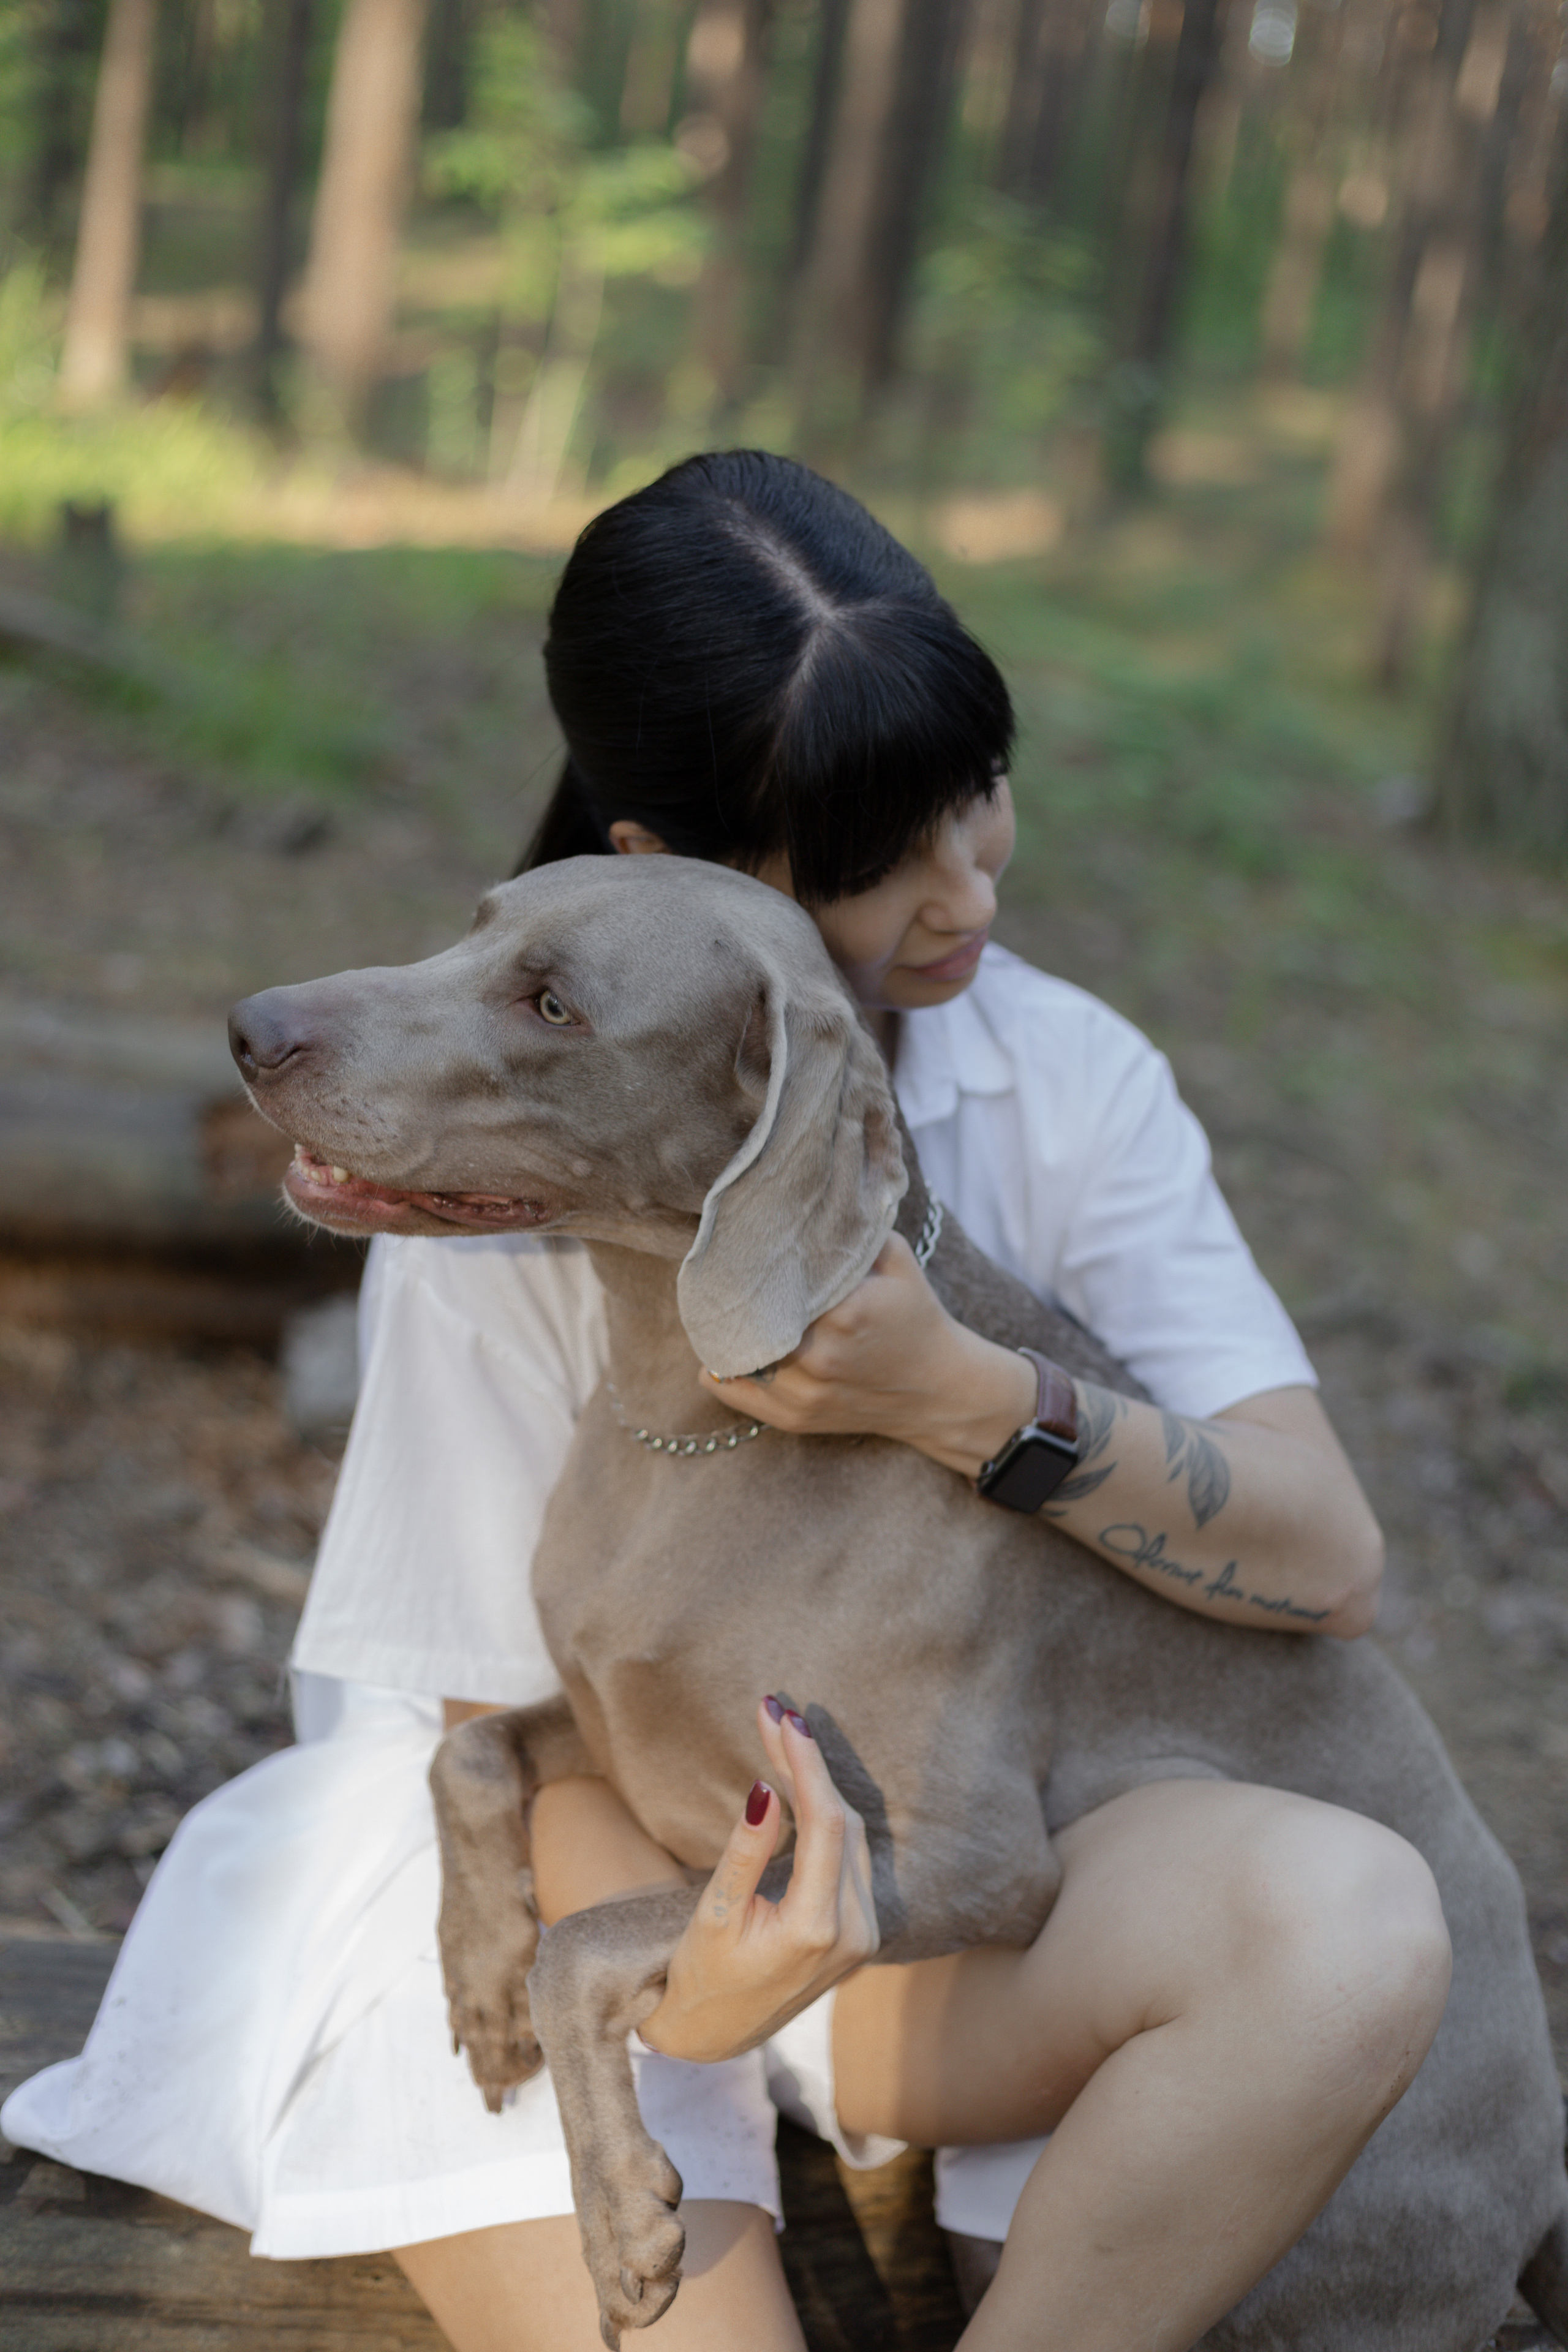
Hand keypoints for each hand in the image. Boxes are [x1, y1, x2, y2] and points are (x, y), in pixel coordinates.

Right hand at [637, 1700, 879, 2062]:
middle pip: (841, 1823)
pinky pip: (849, 1857)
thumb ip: (746, 1852)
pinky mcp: (861, 1932)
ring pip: (850, 1836)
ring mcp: (864, 1934)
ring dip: (819, 1785)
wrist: (715, 2035)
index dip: (806, 1764)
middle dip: (809, 1765)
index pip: (824, 1824)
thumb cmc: (702, 1975)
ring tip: (780, 1738)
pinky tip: (800, 1784)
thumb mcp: (712, 1913)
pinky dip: (827, 1817)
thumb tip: (766, 1789)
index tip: (782, 1718)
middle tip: (773, 1715)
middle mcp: (854, 1931)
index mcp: (816, 1929)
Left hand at [698, 1235, 1036, 1477]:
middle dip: (739, 1294)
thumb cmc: (913, 1315)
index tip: (745, 1247)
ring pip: (734, 1353)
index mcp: (844, 1313)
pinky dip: (718, 1366)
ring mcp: (803, 1394)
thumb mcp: (895, 1258)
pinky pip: (730, 1390)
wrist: (939, 1389)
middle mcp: (818, 1358)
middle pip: (749, 1316)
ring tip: (724, 1304)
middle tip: (725, 1271)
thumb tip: (796, 1209)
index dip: (755, 1262)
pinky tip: (723, 1343)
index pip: (774, 1280)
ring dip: (727, 1328)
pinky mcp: (793, 1419)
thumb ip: (847, 1230)